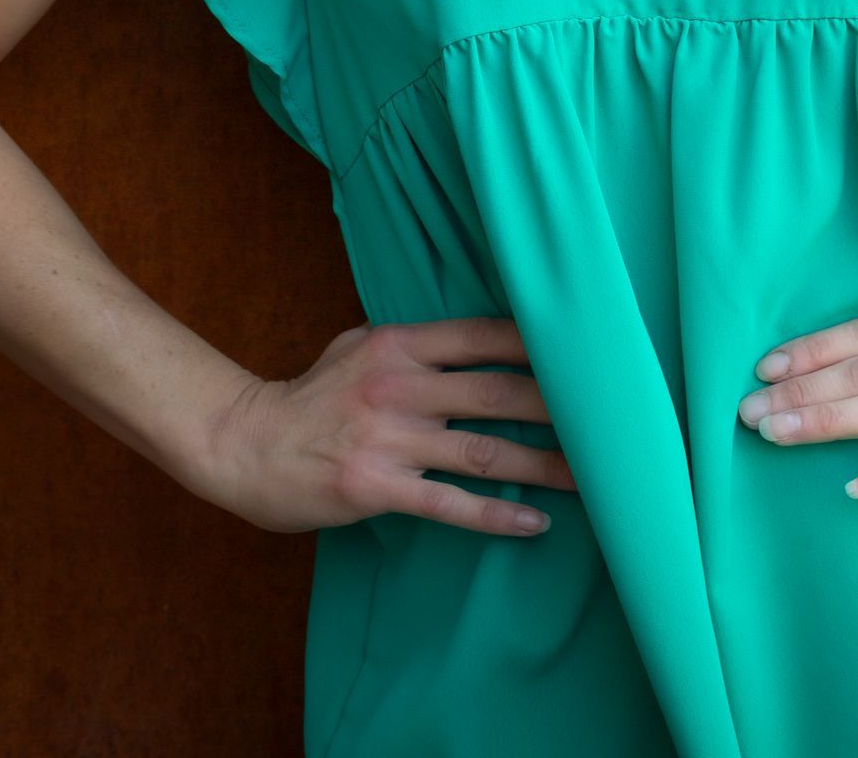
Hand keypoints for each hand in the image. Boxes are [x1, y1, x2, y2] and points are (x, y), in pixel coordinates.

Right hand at [199, 314, 578, 536]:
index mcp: (400, 344)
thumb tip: (470, 340)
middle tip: (611, 416)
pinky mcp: (378, 488)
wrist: (246, 444)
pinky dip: (496, 514)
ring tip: (592, 476)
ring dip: (543, 463)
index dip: (538, 343)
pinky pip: (449, 504)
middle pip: (497, 391)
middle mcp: (401, 385)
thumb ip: (412, 345)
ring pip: (483, 450)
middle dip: (558, 404)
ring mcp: (390, 437)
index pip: (484, 335)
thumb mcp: (356, 347)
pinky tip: (534, 522)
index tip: (586, 351)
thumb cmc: (308, 395)